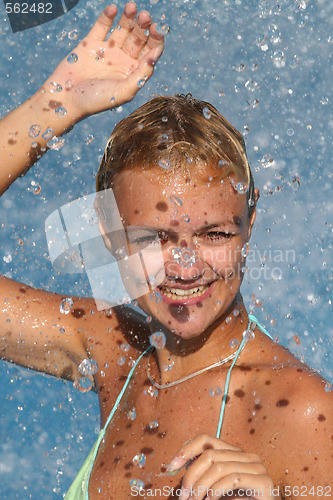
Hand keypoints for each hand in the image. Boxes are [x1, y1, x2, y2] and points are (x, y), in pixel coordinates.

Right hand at [44, 2, 163, 119]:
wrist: (66, 99)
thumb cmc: (96, 101)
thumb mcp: (124, 92)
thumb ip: (141, 75)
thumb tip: (155, 55)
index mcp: (133, 72)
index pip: (150, 52)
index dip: (156, 39)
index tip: (156, 29)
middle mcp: (123, 60)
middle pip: (138, 38)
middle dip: (143, 26)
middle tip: (144, 16)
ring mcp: (107, 51)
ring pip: (122, 29)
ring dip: (128, 17)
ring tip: (131, 7)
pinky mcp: (91, 43)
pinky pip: (102, 26)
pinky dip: (107, 16)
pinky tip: (113, 9)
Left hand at [168, 434, 275, 499]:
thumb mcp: (215, 488)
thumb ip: (203, 475)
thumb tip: (176, 465)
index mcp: (235, 453)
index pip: (207, 440)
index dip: (187, 450)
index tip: (171, 466)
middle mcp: (247, 456)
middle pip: (210, 455)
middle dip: (192, 475)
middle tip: (183, 495)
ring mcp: (257, 467)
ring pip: (219, 467)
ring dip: (201, 487)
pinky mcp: (263, 482)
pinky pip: (232, 479)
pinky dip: (216, 491)